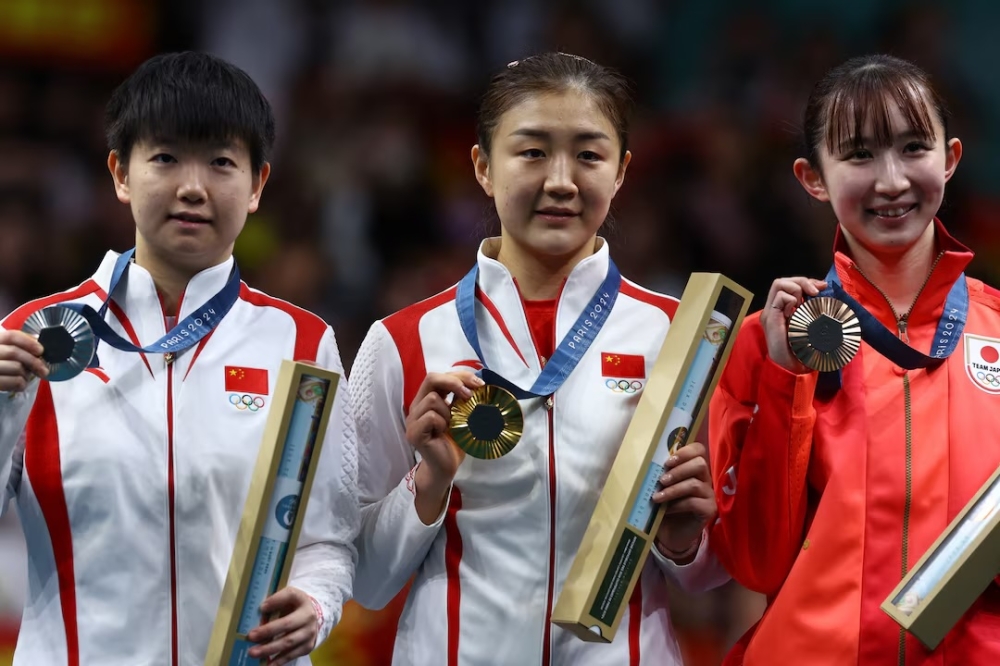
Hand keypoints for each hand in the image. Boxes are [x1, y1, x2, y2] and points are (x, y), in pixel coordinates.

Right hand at [0, 329, 47, 391]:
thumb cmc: (6, 365)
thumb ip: (22, 346)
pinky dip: (23, 384)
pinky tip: (19, 384)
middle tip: (44, 370)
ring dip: (27, 374)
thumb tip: (38, 343)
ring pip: (17, 367)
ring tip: (25, 376)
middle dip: (33, 361)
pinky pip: (17, 382)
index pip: (11, 336)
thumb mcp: (10, 353)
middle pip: (14, 352)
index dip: (28, 342)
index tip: (40, 350)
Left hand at [247, 587, 319, 664]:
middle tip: (250, 637)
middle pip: (287, 624)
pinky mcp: (308, 646)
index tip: (261, 607)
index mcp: (302, 600)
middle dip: (268, 631)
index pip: (289, 596)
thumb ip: (276, 601)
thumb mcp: (288, 598)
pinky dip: (279, 660)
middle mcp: (308, 616)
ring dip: (269, 649)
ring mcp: (309, 633)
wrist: (313, 618)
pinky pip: (292, 655)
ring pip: (288, 642)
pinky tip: (267, 664)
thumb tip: (261, 611)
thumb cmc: (294, 606)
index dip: (276, 601)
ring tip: (253, 653)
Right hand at [406, 371, 482, 522]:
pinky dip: (442, 423)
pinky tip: (444, 433)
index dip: (459, 376)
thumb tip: (480, 384)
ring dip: (448, 411)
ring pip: (432, 399)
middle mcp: (417, 406)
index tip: (479, 384)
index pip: (439, 376)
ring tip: (452, 425)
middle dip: (454, 382)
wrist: (446, 467)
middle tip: (470, 395)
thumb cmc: (454, 442)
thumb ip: (462, 399)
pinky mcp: (414, 432)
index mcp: (427, 399)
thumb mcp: (461, 415)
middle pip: (431, 378)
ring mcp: (413, 419)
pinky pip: (431, 417)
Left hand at [653, 442, 715, 561]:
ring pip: (695, 484)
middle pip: (700, 463)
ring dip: (674, 489)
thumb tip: (641, 463)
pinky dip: (678, 505)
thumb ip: (658, 475)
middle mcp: (704, 479)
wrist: (670, 534)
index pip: (698, 450)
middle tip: (661, 480)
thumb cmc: (663, 507)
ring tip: (657, 497)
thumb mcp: (659, 489)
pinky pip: (695, 502)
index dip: (684, 452)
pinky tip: (666, 510)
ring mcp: (708, 495)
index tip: (667, 461)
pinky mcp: (709, 510)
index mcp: (693, 469)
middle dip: (679, 470)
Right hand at [760, 277, 827, 372]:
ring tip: (804, 301)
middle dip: (803, 280)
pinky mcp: (770, 317)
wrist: (791, 367)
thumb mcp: (812, 326)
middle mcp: (775, 308)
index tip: (822, 287)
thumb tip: (828, 298)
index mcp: (783, 309)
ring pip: (779, 283)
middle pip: (784, 281)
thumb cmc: (802, 350)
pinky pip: (780, 297)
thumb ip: (814, 312)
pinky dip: (791, 299)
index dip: (807, 281)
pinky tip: (796, 311)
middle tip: (817, 290)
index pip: (791, 285)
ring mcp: (771, 312)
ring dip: (796, 288)